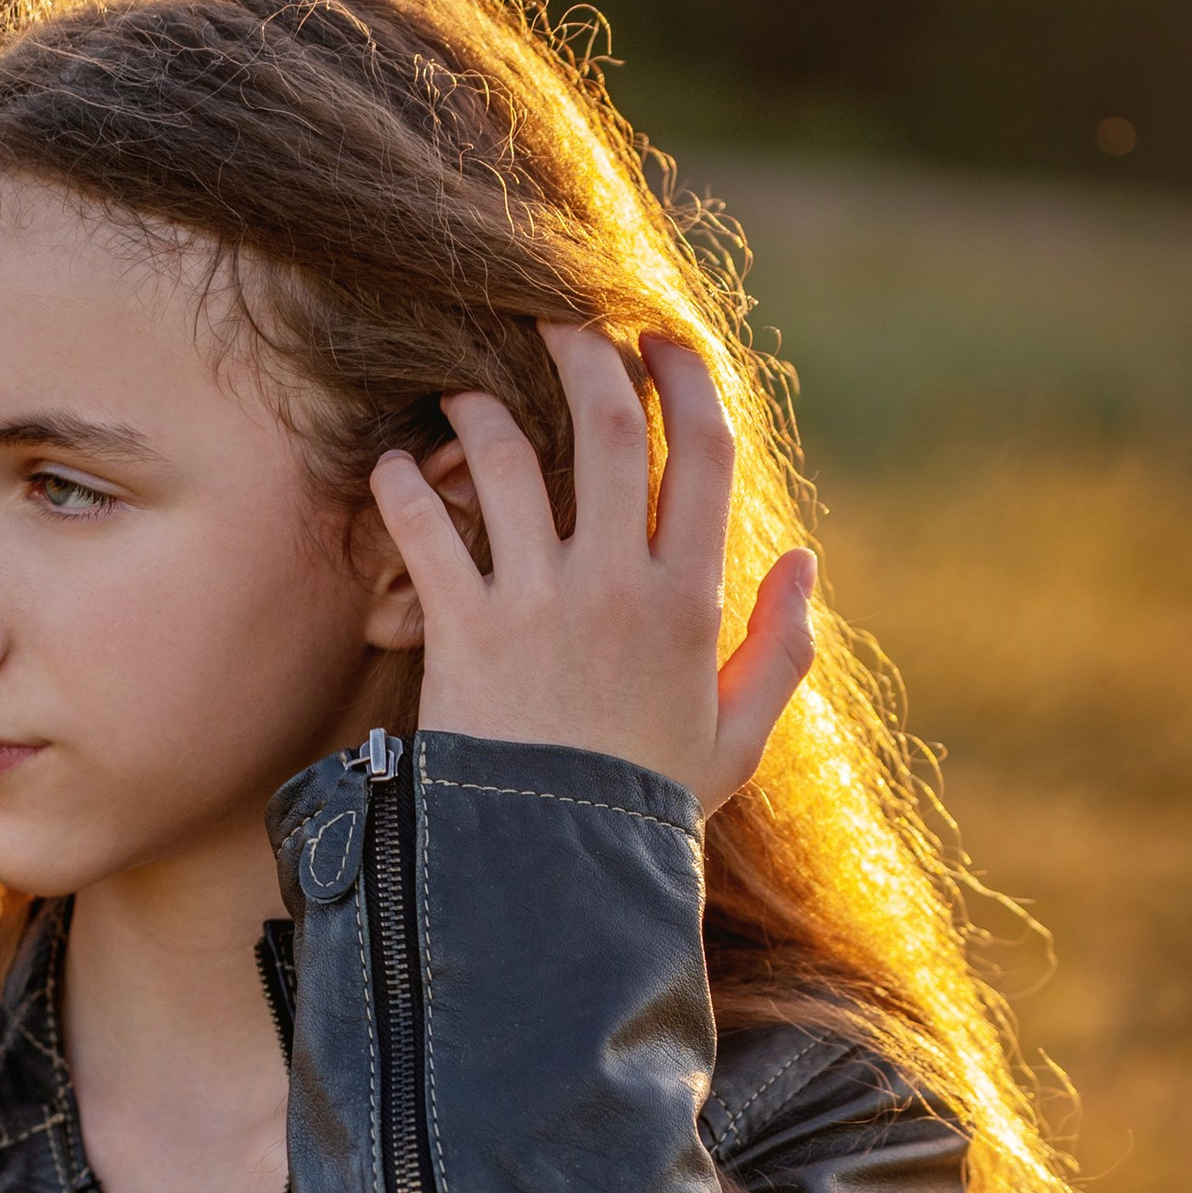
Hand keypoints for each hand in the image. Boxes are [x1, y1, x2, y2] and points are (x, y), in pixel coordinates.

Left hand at [368, 324, 815, 812]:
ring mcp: (541, 603)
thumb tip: (802, 559)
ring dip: (479, 409)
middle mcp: (619, 584)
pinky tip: (390, 468)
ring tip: (459, 391)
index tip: (660, 337)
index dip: (687, 377)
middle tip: (552, 321)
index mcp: (692, 599)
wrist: (556, 871)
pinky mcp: (466, 631)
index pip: (705, 453)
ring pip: (511, 461)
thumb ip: (780, 646)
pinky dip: (402, 488)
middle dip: (582, 353)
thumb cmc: (644, 804)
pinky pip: (427, 532)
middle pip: (611, 426)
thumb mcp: (736, 736)